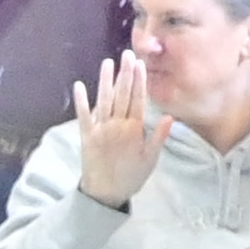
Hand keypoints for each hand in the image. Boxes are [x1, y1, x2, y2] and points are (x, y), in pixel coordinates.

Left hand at [73, 51, 170, 209]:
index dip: (139, 81)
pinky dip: (81, 101)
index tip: (140, 64)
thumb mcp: (151, 159)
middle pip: (122, 95)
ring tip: (108, 62)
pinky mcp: (85, 137)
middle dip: (125, 74)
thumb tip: (170, 117)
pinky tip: (79, 85)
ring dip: (106, 81)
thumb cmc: (131, 177)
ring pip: (104, 101)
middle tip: (127, 54)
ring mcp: (100, 130)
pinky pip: (83, 116)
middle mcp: (117, 126)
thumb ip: (159, 137)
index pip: (138, 100)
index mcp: (134, 130)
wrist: (104, 194)